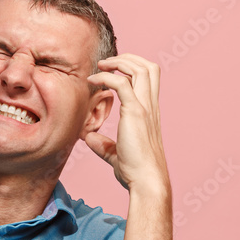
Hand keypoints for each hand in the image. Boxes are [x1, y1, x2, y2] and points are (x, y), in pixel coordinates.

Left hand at [83, 54, 169, 194]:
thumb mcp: (115, 154)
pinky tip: (93, 81)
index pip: (148, 79)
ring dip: (119, 61)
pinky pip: (122, 83)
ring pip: (140, 69)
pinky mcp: (135, 113)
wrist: (146, 180)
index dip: (132, 69)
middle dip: (128, 58)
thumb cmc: (135, 171)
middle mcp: (151, 106)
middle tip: (106, 63)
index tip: (112, 71)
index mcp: (150, 113)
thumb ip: (103, 144)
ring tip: (101, 65)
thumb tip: (88, 138)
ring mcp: (145, 108)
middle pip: (148, 67)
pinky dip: (106, 77)